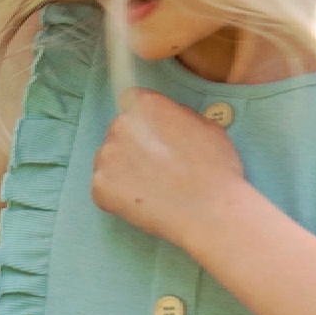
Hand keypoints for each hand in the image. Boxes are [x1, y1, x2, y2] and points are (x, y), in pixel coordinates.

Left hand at [91, 90, 246, 249]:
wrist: (210, 211)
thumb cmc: (216, 168)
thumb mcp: (205, 125)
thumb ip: (176, 116)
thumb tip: (164, 120)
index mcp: (145, 104)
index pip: (133, 102)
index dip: (144, 122)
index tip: (155, 138)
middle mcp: (120, 124)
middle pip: (119, 132)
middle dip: (133, 147)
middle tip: (156, 169)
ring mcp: (106, 156)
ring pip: (109, 160)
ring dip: (123, 171)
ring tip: (150, 190)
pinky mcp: (100, 187)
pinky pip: (104, 188)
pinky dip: (118, 197)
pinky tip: (142, 204)